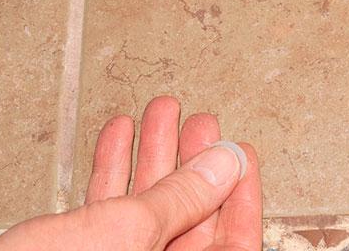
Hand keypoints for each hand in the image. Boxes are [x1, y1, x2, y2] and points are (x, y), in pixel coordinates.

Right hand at [0, 96, 260, 250]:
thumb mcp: (128, 231)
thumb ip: (181, 198)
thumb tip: (227, 163)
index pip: (232, 246)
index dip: (242, 196)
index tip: (241, 151)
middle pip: (189, 221)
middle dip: (191, 162)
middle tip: (197, 120)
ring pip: (144, 211)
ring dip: (150, 156)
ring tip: (158, 111)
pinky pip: (106, 213)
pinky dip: (112, 172)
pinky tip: (117, 134)